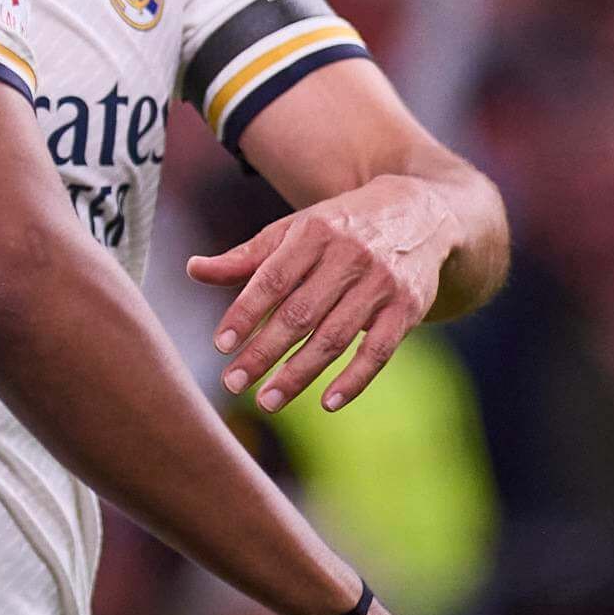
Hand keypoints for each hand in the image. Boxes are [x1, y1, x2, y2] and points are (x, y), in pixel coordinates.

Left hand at [191, 176, 451, 412]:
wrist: (421, 211)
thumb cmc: (340, 227)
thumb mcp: (293, 231)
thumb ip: (245, 257)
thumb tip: (192, 270)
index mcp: (314, 233)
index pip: (272, 280)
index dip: (245, 314)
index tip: (220, 346)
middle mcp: (349, 257)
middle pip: (300, 314)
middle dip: (263, 353)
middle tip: (233, 384)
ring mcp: (382, 284)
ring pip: (334, 337)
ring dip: (299, 374)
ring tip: (267, 400)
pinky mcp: (410, 308)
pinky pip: (379, 351)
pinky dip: (354, 380)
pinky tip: (327, 402)